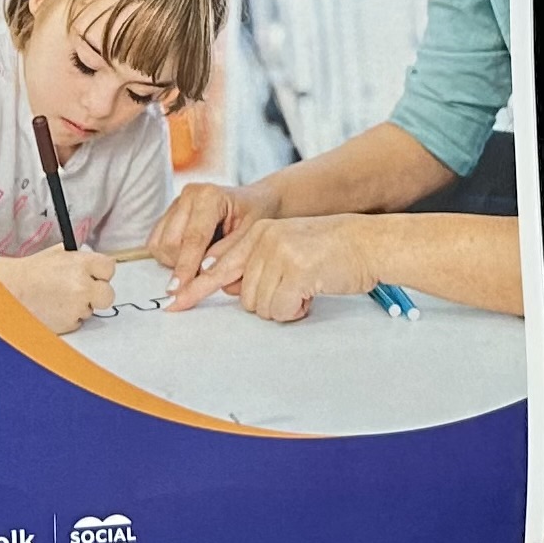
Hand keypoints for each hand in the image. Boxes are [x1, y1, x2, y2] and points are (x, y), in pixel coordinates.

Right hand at [0, 246, 116, 333]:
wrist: (11, 290)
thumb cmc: (32, 272)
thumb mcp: (57, 254)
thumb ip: (79, 258)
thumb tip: (93, 263)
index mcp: (81, 263)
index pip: (109, 268)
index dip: (101, 272)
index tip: (95, 274)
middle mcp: (83, 285)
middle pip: (108, 294)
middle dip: (98, 294)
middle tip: (85, 291)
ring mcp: (77, 306)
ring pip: (91, 309)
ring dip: (80, 306)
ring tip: (59, 298)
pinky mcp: (69, 324)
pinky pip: (78, 322)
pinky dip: (69, 318)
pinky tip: (54, 308)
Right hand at [148, 177, 270, 283]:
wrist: (255, 201)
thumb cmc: (256, 217)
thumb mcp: (252, 235)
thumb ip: (228, 253)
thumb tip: (204, 271)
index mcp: (209, 196)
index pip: (193, 238)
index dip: (186, 267)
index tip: (179, 291)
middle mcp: (188, 195)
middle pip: (170, 243)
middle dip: (183, 266)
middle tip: (206, 272)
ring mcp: (176, 203)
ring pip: (159, 245)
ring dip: (175, 262)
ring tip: (201, 260)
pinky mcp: (168, 214)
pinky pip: (155, 243)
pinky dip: (169, 257)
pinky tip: (190, 256)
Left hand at [169, 214, 374, 321]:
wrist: (369, 243)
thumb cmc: (332, 251)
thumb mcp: (288, 248)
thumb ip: (257, 263)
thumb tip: (228, 285)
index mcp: (258, 232)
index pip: (217, 263)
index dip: (194, 288)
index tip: (174, 303)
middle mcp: (263, 239)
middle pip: (242, 295)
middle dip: (268, 302)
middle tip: (295, 290)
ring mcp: (278, 253)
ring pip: (260, 306)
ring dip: (284, 307)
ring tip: (306, 288)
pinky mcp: (294, 270)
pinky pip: (280, 309)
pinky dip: (296, 310)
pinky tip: (312, 292)